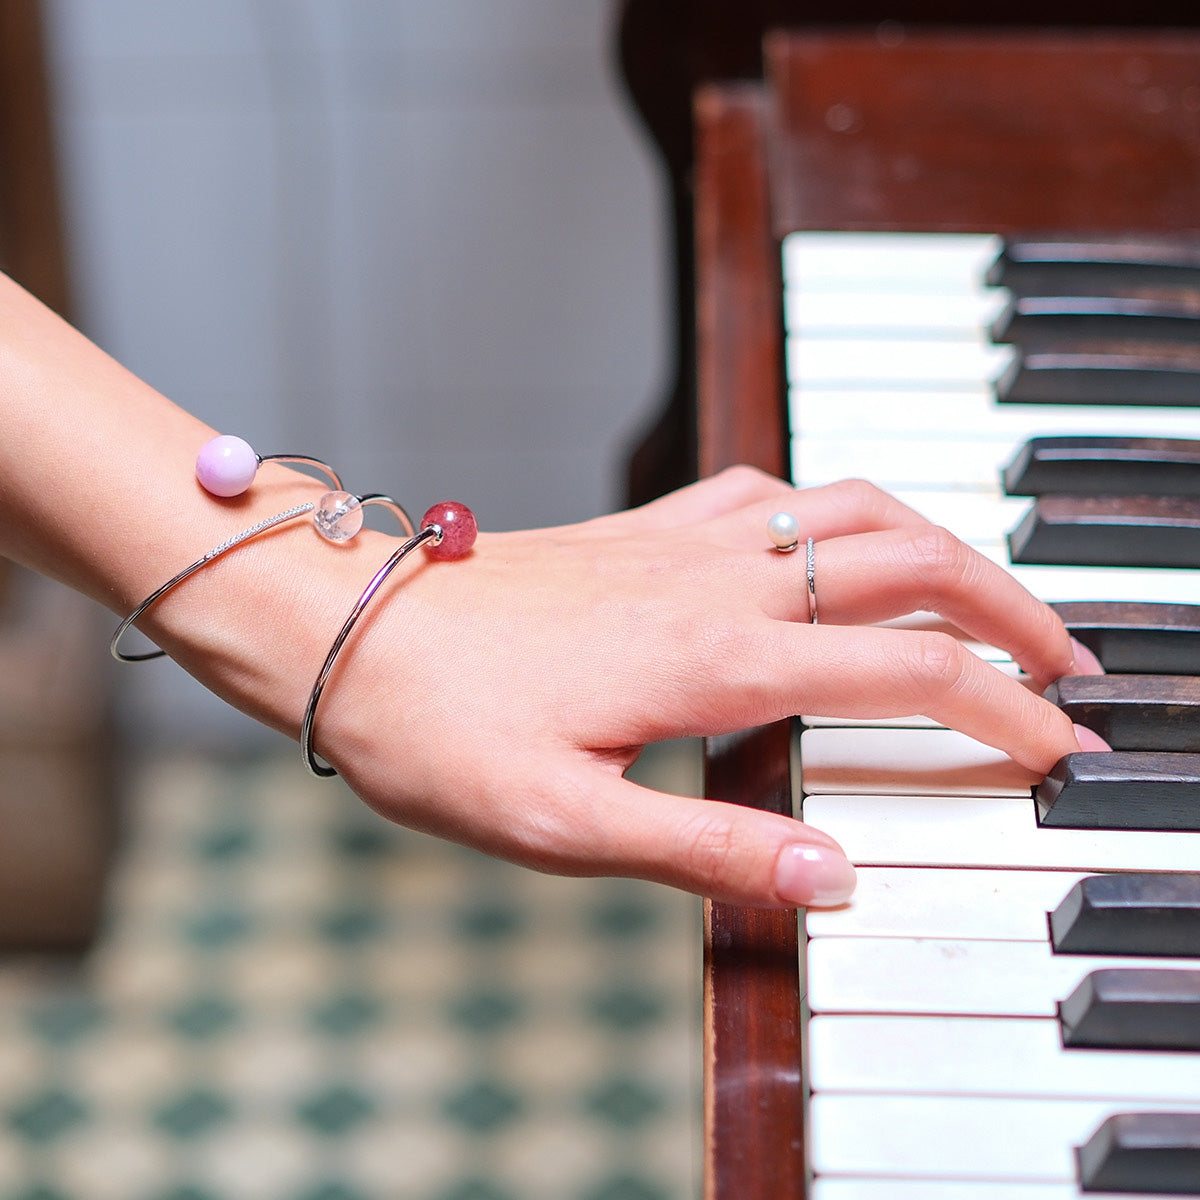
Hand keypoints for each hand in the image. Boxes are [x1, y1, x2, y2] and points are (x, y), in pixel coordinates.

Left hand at [152, 466, 1092, 909]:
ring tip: (984, 590)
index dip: (1004, 711)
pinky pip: (768, 490)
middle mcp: (718, 581)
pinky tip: (832, 539)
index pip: (910, 671)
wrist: (347, 630)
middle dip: (1009, 605)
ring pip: (852, 505)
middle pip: (911, 561)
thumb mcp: (566, 823)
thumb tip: (833, 882)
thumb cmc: (438, 728)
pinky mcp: (643, 530)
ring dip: (938, 539)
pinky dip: (834, 507)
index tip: (1058, 749)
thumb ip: (708, 852)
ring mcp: (682, 542)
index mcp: (718, 658)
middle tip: (1062, 659)